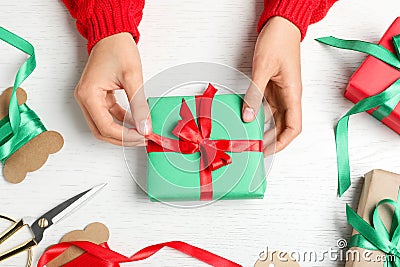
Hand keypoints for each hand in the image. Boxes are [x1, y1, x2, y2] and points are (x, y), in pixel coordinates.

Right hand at [74, 32, 150, 145]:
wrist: (112, 33)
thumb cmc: (117, 48)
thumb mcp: (132, 77)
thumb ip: (139, 104)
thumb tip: (145, 126)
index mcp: (88, 95)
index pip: (105, 127)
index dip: (125, 136)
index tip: (143, 136)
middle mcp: (84, 99)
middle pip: (102, 131)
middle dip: (123, 138)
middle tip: (143, 138)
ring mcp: (90, 99)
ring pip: (104, 126)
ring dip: (122, 132)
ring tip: (141, 132)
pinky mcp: (98, 97)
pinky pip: (108, 116)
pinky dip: (122, 121)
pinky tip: (136, 122)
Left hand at [243, 16, 301, 154]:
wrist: (281, 25)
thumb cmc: (278, 41)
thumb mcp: (263, 69)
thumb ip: (255, 94)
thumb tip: (248, 116)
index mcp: (293, 93)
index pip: (294, 126)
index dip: (283, 142)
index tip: (270, 151)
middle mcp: (289, 96)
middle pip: (283, 126)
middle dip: (271, 140)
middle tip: (254, 149)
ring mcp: (280, 92)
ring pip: (274, 118)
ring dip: (263, 129)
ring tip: (249, 138)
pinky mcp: (272, 87)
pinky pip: (266, 107)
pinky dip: (257, 115)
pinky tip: (246, 120)